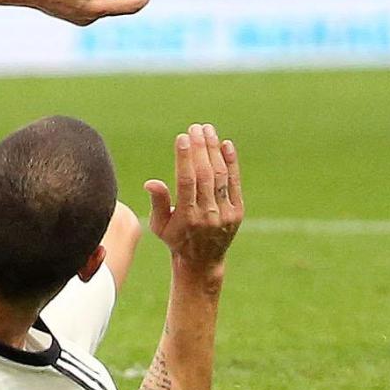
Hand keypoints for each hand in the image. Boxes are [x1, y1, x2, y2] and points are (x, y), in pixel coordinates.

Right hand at [143, 123, 242, 277]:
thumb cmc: (176, 239)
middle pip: (204, 175)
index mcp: (186, 217)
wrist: (203, 262)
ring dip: (214, 150)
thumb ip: (158, 202)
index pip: (187, 181)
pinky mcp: (237, 212)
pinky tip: (226, 144)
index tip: (182, 137)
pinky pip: (234, 183)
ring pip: (220, 176)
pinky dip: (231, 163)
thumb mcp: (160, 225)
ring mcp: (225, 214)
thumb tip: (151, 182)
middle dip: (200, 148)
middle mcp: (208, 215)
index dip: (185, 158)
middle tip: (195, 127)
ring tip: (207, 130)